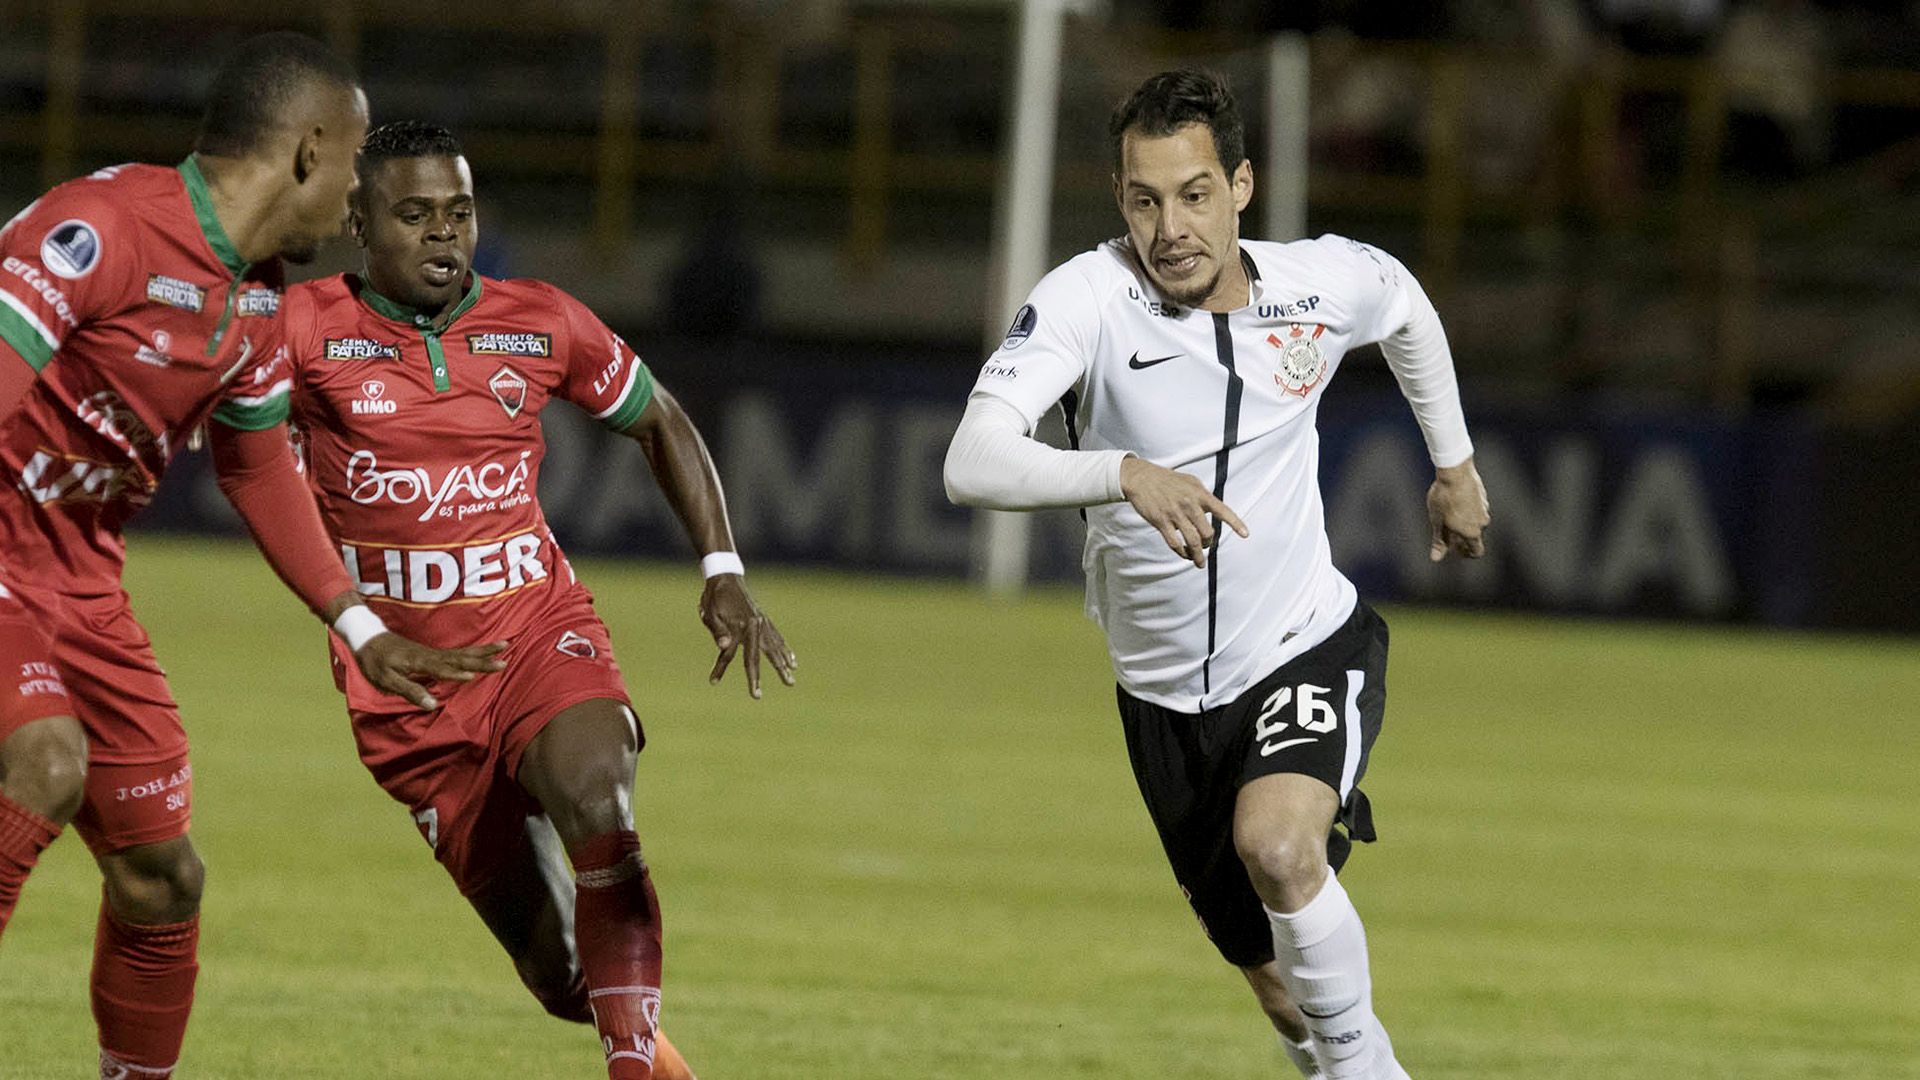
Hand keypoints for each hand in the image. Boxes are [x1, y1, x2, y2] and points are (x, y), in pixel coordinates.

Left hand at [356, 633, 507, 709]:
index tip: (474, 675)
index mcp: (419, 662)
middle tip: (505, 658)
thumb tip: (432, 704)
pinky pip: (459, 653)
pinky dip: (475, 652)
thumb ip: (409, 691)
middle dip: (483, 659)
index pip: (443, 668)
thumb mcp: (385, 680)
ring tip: (505, 646)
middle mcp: (431, 655)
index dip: (457, 673)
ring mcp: (434, 652)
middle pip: (461, 658)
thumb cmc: (374, 661)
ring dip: (484, 651)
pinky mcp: (433, 653)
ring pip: (463, 653)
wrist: (368, 637)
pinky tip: (485, 653)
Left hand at [700, 574, 795, 699]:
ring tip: (792, 678)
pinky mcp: (765, 620)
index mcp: (739, 626)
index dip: (719, 668)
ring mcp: (762, 623)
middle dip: (756, 678)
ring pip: (774, 648)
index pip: (728, 654)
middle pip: (758, 657)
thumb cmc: (714, 597)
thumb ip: (718, 631)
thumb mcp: (710, 613)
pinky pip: (778, 638)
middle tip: (757, 696)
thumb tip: (725, 648)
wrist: (726, 576)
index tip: (712, 682)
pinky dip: (785, 649)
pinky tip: (793, 659)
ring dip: (782, 665)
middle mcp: (754, 626)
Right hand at [1119, 455, 1248, 568]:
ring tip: (1199, 563)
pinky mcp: (1161, 522)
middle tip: (1206, 546)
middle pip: (1207, 533)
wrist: (1142, 478)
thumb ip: (1204, 496)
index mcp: (1200, 494)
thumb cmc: (1168, 480)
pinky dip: (1181, 552)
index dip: (1235, 523)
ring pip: (1192, 542)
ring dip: (1198, 556)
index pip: (1222, 510)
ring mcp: (1175, 514)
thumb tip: (1215, 510)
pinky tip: (1184, 554)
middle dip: (1209, 544)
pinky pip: (1175, 543)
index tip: (1245, 535)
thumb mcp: (1191, 482)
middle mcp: (1190, 504)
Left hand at [1427, 457, 1489, 561]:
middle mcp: (1482, 522)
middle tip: (1447, 533)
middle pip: (1474, 537)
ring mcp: (1484, 508)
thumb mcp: (1438, 522)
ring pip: (1474, 522)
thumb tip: (1436, 558)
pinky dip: (1466, 510)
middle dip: (1462, 538)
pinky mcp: (1482, 497)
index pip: (1476, 551)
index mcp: (1473, 532)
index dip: (1466, 554)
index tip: (1455, 550)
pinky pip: (1475, 509)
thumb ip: (1439, 541)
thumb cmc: (1445, 498)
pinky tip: (1453, 501)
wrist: (1455, 472)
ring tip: (1446, 515)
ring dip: (1463, 522)